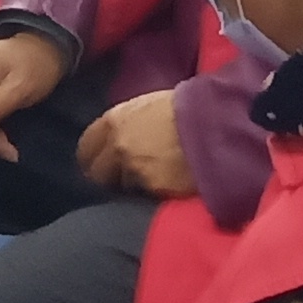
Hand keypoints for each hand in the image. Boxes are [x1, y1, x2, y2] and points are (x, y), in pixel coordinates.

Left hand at [76, 90, 197, 201]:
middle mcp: (118, 147)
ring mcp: (134, 170)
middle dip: (108, 177)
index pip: (86, 148)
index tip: (100, 164)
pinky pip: (146, 196)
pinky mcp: (154, 189)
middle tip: (123, 178)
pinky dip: (154, 192)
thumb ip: (126, 124)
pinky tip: (168, 183)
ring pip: (122, 187)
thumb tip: (118, 138)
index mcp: (113, 122)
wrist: (216, 122)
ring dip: (133, 185)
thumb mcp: (147, 106)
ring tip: (153, 177)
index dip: (93, 158)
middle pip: (97, 174)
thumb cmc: (186, 107)